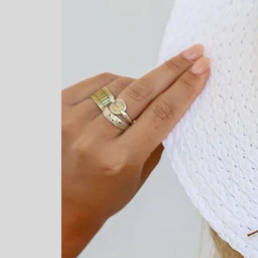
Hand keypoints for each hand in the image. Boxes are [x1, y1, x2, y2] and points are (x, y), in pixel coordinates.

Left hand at [62, 45, 210, 257]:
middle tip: (193, 52)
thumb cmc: (105, 194)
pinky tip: (121, 96)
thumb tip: (175, 94)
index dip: (186, 87)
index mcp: (119, 160)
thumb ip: (157, 136)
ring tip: (145, 97)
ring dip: (140, 85)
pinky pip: (98, 84)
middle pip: (142, 92)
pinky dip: (115, 85)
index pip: (161, 114)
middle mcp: (92, 138)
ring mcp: (69, 121)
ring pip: (120, 84)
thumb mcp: (140, 174)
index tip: (202, 67)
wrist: (60, 205)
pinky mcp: (55, 109)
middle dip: (172, 69)